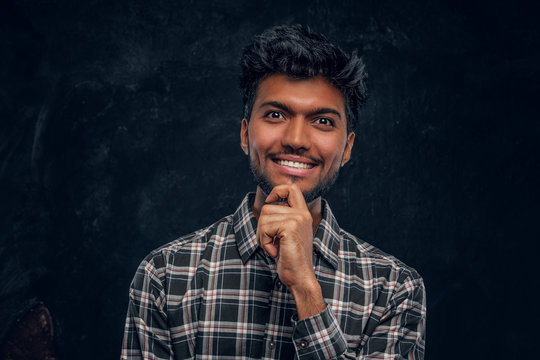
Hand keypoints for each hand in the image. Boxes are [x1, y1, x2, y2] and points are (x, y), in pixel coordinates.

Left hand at [256, 184, 325, 318]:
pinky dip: (264, 242)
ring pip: (264, 217)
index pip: (292, 188)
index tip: (271, 202)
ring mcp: (297, 219)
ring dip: (262, 236)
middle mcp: (302, 214)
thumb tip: (268, 204)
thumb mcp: (286, 234)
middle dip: (262, 226)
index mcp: (303, 214)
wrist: (300, 277)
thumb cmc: (290, 259)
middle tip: (272, 242)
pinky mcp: (290, 227)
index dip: (277, 190)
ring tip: (275, 247)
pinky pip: (265, 228)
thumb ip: (281, 219)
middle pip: (268, 207)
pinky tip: (275, 252)